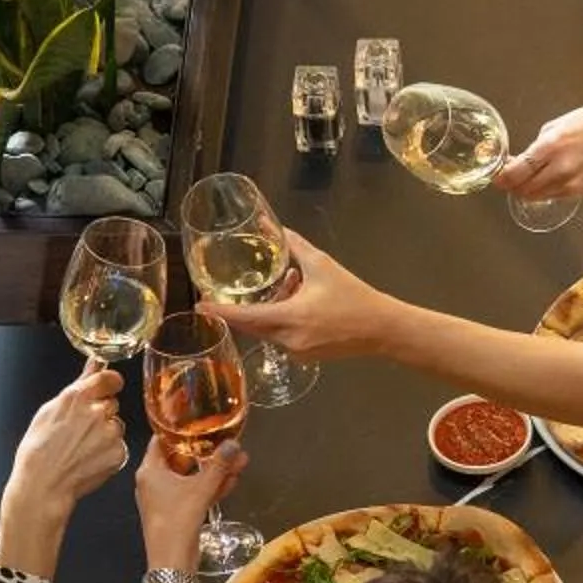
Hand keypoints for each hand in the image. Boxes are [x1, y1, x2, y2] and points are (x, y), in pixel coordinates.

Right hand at [6, 357, 132, 514]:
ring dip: (106, 433)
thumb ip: (79, 384)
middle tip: (82, 430)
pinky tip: (89, 459)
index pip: (111, 378)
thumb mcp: (50, 410)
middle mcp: (98, 412)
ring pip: (116, 426)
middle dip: (102, 413)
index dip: (108, 384)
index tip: (105, 390)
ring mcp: (111, 433)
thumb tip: (94, 364)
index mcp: (79, 396)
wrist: (43, 485)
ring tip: (82, 447)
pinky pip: (119, 446)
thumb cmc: (38, 450)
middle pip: (112, 403)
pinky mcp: (119, 453)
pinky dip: (109, 452)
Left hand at [135, 438, 243, 565]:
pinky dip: (209, 487)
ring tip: (238, 461)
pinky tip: (232, 481)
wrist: (172, 562)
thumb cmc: (178, 519)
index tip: (199, 418)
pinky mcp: (175, 512)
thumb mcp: (200, 489)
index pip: (161, 440)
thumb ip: (218, 465)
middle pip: (180, 458)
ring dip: (212, 471)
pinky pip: (193, 493)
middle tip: (226, 441)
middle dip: (205, 452)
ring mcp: (163, 498)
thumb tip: (234, 444)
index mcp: (149, 470)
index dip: (179, 428)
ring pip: (190, 477)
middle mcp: (153, 481)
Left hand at [204, 230, 394, 362]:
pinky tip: (298, 301)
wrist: (382, 328)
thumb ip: (293, 244)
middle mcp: (288, 340)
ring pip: (267, 330)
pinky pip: (281, 337)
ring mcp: (296, 352)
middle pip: (252, 326)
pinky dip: (280, 320)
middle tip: (225, 295)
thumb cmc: (353, 296)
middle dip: (241, 310)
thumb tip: (269, 226)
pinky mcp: (303, 357)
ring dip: (267, 311)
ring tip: (289, 286)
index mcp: (291, 318)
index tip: (200, 306)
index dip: (221, 312)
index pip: (246, 318)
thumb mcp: (322, 265)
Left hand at [494, 101, 582, 203]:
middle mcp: (559, 168)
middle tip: (507, 177)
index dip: (501, 177)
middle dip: (510, 185)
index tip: (495, 176)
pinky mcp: (579, 192)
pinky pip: (551, 196)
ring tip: (526, 177)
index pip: (515, 172)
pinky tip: (544, 179)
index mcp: (550, 146)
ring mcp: (570, 183)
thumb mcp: (557, 125)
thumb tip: (519, 160)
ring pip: (534, 196)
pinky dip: (542, 191)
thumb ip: (536, 145)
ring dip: (525, 190)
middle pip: (522, 189)